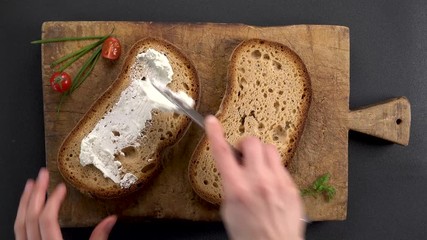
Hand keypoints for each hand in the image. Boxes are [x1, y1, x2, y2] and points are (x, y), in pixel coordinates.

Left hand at [14, 168, 116, 239]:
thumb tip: (111, 219)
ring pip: (19, 224)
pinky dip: (22, 215)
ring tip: (30, 185)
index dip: (53, 201)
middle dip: (36, 193)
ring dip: (25, 202)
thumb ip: (98, 237)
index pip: (47, 219)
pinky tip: (26, 206)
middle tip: (42, 175)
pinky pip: (18, 230)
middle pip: (30, 218)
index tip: (61, 187)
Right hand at [205, 115, 305, 239]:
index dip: (215, 133)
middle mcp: (258, 181)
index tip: (212, 121)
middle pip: (252, 142)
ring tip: (259, 168)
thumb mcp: (229, 209)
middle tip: (244, 155)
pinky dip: (273, 169)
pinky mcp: (291, 187)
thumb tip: (233, 169)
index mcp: (237, 188)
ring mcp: (278, 183)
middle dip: (246, 145)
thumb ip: (231, 184)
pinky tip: (271, 183)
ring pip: (270, 149)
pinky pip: (281, 166)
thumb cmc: (248, 234)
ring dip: (261, 154)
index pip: (222, 153)